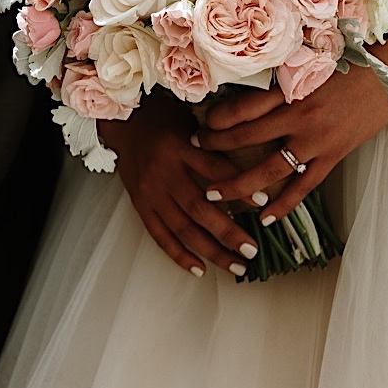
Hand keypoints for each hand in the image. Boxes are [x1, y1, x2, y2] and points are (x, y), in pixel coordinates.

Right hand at [99, 93, 258, 277]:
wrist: (123, 121)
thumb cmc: (164, 119)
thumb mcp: (192, 122)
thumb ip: (216, 145)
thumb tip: (253, 169)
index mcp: (179, 147)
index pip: (215, 169)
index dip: (239, 186)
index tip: (264, 201)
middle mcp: (163, 172)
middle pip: (199, 208)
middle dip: (228, 232)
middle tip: (251, 250)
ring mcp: (150, 192)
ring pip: (182, 228)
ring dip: (210, 251)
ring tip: (235, 266)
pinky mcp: (140, 205)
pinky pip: (160, 235)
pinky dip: (179, 255)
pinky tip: (199, 269)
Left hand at [196, 65, 387, 225]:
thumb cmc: (354, 61)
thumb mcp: (313, 60)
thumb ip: (282, 76)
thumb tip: (249, 87)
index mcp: (292, 87)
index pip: (242, 107)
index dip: (216, 118)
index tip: (198, 123)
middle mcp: (300, 116)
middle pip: (246, 138)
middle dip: (215, 148)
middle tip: (193, 153)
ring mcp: (317, 140)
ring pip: (269, 170)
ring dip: (239, 184)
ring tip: (214, 194)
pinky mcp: (333, 156)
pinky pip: (303, 187)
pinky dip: (283, 205)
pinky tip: (264, 219)